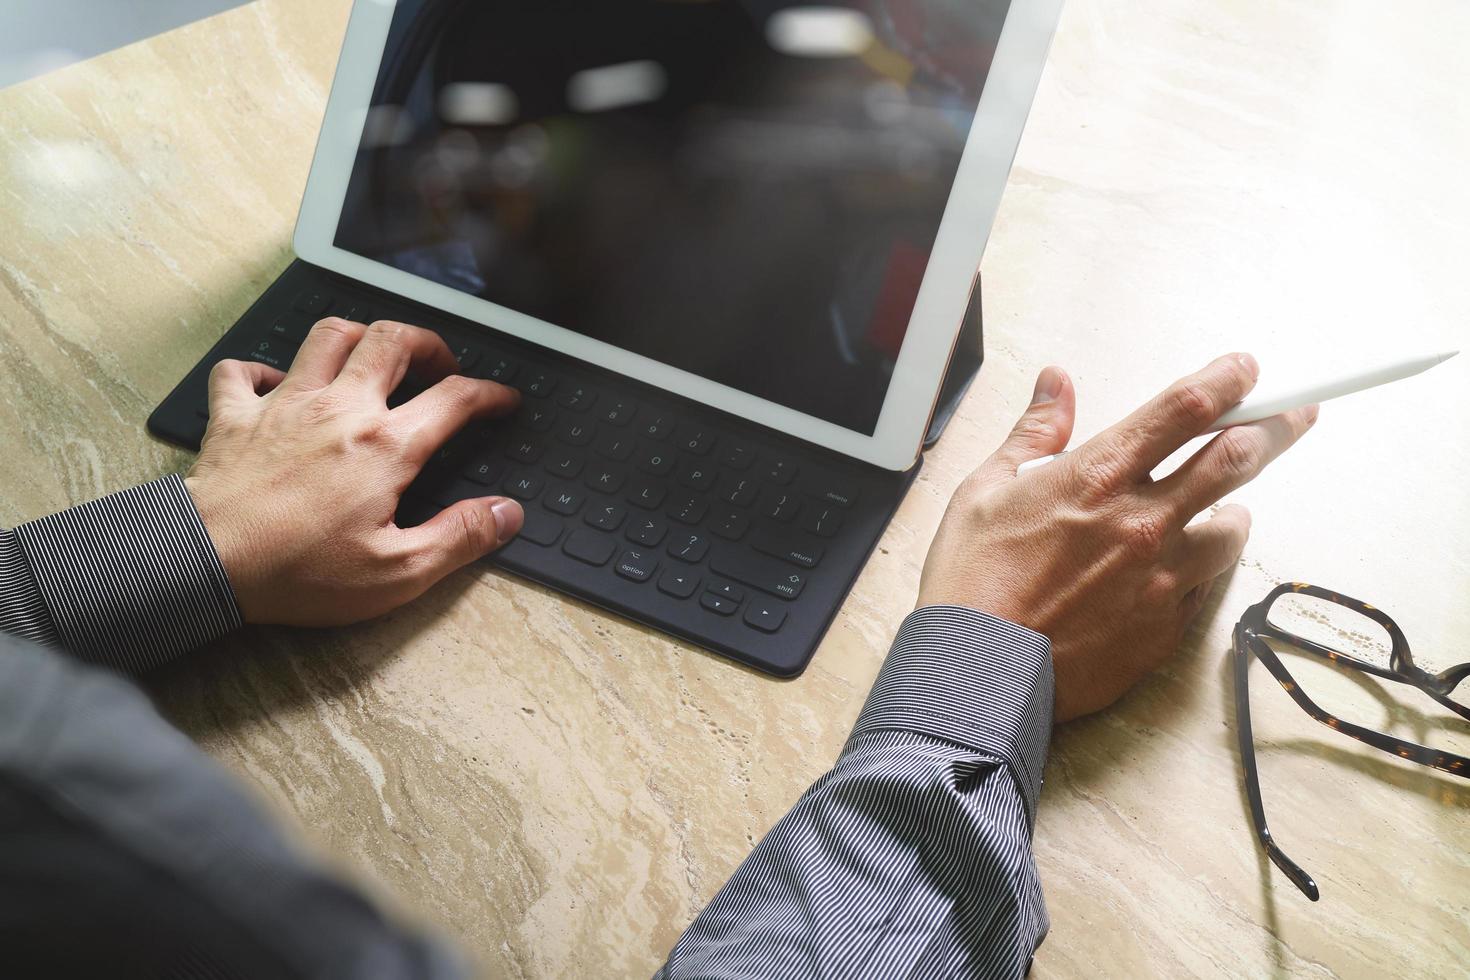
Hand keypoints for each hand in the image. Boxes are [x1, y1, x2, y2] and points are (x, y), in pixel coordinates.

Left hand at [185, 318, 523, 626]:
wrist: (204, 564)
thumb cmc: (297, 573)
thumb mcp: (398, 572)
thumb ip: (460, 537)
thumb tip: (506, 515)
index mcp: (385, 446)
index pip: (455, 399)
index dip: (489, 394)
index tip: (502, 401)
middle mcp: (340, 409)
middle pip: (393, 341)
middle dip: (428, 343)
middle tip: (441, 365)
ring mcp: (285, 405)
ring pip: (329, 335)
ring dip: (359, 336)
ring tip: (374, 355)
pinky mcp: (236, 416)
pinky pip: (244, 370)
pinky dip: (262, 369)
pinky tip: (277, 384)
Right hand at [917, 353, 1317, 721]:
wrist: (977, 669)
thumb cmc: (972, 581)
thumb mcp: (984, 489)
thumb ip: (1034, 432)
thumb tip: (1057, 384)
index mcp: (1098, 476)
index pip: (1184, 409)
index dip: (1226, 379)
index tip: (1246, 368)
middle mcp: (1142, 521)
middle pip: (1235, 458)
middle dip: (1274, 427)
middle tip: (1294, 415)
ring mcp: (1161, 576)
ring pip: (1233, 529)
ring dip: (1236, 508)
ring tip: (1230, 507)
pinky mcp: (1164, 626)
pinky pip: (1205, 586)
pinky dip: (1203, 568)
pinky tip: (1189, 566)